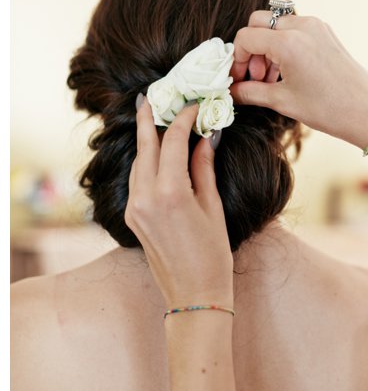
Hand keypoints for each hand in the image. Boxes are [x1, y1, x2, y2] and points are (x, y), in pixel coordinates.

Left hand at [125, 96, 232, 308]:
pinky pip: (137, 179)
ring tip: (154, 119)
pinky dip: (146, 160)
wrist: (194, 294)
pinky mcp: (132, 216)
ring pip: (138, 161)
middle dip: (149, 119)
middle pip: (145, 146)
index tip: (195, 106)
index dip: (183, 119)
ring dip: (146, 139)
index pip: (172, 142)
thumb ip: (203, 168)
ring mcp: (135, 207)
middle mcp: (145, 197)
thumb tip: (205, 137)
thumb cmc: (212, 254)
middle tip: (152, 96)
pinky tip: (155, 152)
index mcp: (170, 193)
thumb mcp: (212, 206)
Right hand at [230, 12, 367, 153]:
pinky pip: (294, 29)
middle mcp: (302, 27)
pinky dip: (284, 45)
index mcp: (288, 42)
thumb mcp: (282, 101)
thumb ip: (250, 92)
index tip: (237, 78)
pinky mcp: (325, 32)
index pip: (246, 37)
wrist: (366, 112)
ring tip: (271, 78)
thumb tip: (231, 91)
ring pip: (276, 24)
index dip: (237, 59)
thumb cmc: (328, 109)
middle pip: (258, 23)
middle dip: (251, 49)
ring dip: (267, 47)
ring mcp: (316, 27)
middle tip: (256, 77)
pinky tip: (287, 71)